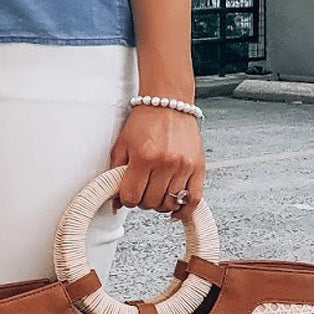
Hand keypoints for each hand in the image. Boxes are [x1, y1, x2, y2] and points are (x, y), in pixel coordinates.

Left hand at [108, 106, 203, 221]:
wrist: (168, 102)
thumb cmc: (145, 121)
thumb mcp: (122, 144)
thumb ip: (115, 174)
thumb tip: (115, 202)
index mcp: (143, 157)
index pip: (131, 196)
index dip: (126, 199)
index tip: (128, 193)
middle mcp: (165, 163)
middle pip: (150, 202)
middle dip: (142, 200)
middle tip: (142, 190)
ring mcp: (183, 166)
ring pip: (170, 204)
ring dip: (160, 204)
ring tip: (156, 192)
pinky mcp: (198, 168)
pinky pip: (193, 200)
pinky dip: (184, 211)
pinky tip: (176, 210)